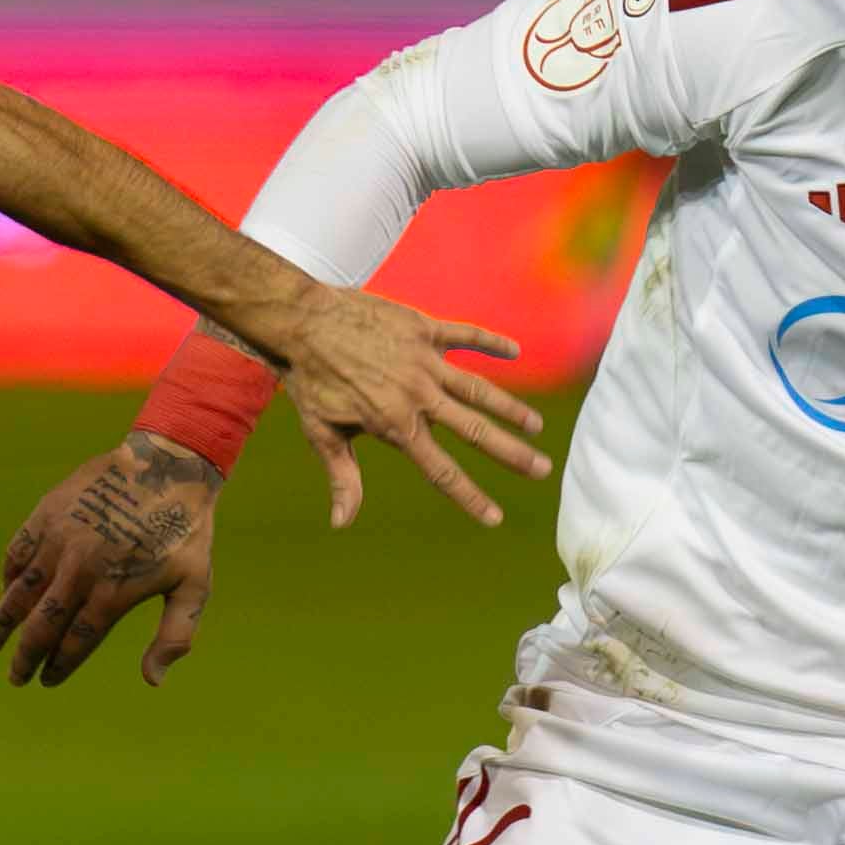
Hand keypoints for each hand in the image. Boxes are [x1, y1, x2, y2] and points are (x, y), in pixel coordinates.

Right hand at [0, 433, 224, 687]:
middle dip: (25, 656)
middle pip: (42, 624)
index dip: (60, 665)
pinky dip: (8, 576)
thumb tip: (154, 681)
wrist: (167, 464)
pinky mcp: (47, 513)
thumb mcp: (194, 585)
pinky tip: (5, 593)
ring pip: (20, 591)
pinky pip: (17, 552)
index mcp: (113, 590)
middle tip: (16, 677)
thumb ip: (175, 635)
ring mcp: (59, 539)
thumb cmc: (185, 529)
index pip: (76, 641)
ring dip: (2, 622)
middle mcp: (80, 568)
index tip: (47, 680)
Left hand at [199, 281, 553, 531]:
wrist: (301, 321)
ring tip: (536, 426)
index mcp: (395, 425)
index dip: (470, 498)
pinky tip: (514, 351)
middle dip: (512, 454)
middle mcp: (418, 395)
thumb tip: (342, 523)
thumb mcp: (324, 434)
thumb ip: (343, 477)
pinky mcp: (422, 329)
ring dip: (510, 408)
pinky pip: (465, 335)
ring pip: (479, 387)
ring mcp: (423, 360)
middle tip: (543, 470)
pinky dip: (490, 342)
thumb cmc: (310, 381)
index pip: (442, 471)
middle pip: (475, 431)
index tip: (495, 518)